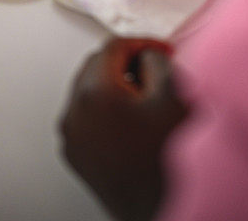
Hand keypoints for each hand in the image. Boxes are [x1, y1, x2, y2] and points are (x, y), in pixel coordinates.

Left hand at [60, 37, 187, 220]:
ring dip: (115, 84)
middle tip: (153, 68)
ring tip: (145, 97)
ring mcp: (72, 136)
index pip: (114, 47)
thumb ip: (158, 60)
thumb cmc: (169, 162)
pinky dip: (105, 108)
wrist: (163, 210)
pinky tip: (132, 120)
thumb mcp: (175, 96)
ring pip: (88, 89)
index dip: (143, 42)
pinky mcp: (75, 153)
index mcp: (95, 94)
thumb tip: (147, 56)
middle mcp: (75, 114)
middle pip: (97, 65)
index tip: (159, 50)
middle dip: (126, 61)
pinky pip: (85, 115)